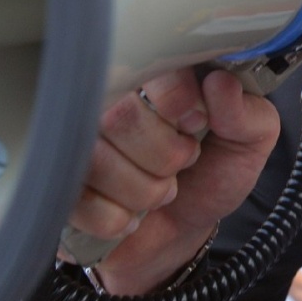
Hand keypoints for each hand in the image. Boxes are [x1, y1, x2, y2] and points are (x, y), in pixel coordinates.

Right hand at [64, 67, 280, 294]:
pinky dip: (116, 219)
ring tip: (160, 190)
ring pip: (94, 159)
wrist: (179, 232)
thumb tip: (220, 84)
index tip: (197, 123)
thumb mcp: (248, 144)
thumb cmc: (211, 175)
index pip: (149, 68)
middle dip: (166, 156)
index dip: (179, 102)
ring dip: (144, 191)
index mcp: (153, 76)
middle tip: (182, 163)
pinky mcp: (53, 182)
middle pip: (118, 116)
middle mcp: (105, 99)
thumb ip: (248, 114)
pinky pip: (75, 199)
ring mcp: (70, 140)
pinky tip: (130, 214)